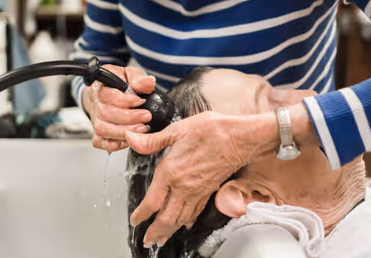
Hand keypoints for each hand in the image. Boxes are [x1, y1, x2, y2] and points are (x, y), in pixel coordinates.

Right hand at [82, 65, 155, 151]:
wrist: (105, 90)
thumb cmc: (117, 82)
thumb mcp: (129, 73)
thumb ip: (138, 78)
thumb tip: (148, 82)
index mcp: (101, 86)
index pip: (108, 95)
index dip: (126, 100)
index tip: (140, 101)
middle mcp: (96, 102)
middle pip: (105, 113)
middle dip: (128, 118)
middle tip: (145, 117)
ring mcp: (95, 118)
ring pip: (101, 129)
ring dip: (123, 132)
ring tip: (141, 129)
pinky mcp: (97, 131)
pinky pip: (99, 142)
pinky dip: (113, 144)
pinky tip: (128, 140)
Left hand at [125, 110, 277, 247]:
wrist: (240, 137)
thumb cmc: (211, 130)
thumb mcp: (176, 130)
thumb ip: (151, 140)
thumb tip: (131, 138)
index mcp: (171, 171)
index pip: (152, 201)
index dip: (142, 214)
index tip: (135, 220)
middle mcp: (184, 186)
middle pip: (167, 217)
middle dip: (155, 232)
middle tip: (147, 240)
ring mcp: (198, 191)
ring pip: (181, 218)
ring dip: (170, 230)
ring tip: (162, 238)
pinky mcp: (209, 190)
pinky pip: (196, 211)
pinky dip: (188, 220)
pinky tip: (186, 223)